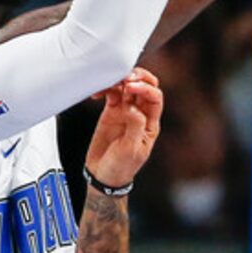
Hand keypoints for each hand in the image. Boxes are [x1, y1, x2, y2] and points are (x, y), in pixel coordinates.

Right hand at [85, 69, 162, 189]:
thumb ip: (135, 127)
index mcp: (150, 124)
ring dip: (119, 80)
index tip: (130, 87)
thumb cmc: (121, 166)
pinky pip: (111, 94)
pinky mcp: (110, 112)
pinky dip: (105, 88)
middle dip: (137, 77)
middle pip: (146, 86)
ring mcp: (125, 112)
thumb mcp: (131, 150)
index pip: (154, 97)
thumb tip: (132, 107)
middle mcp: (140, 114)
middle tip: (124, 77)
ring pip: (127, 86)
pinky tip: (97, 93)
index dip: (145, 88)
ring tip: (108, 82)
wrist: (104, 175)